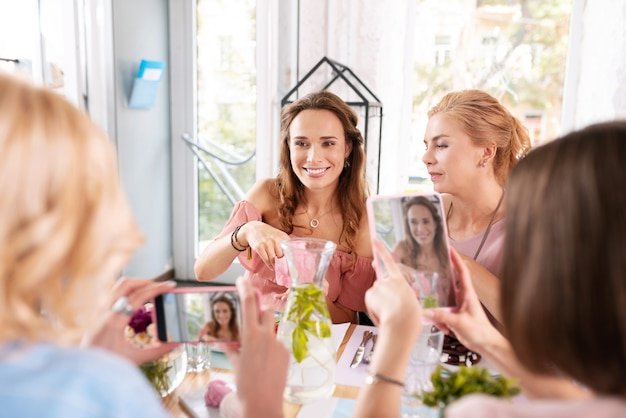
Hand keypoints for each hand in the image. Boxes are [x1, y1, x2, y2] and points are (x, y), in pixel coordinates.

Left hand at [86, 278, 178, 364]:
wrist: (83, 370)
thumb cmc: (106, 366)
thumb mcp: (134, 359)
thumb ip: (158, 351)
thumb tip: (177, 344)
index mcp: (114, 321)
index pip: (138, 295)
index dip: (157, 288)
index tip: (170, 286)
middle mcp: (104, 311)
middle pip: (127, 283)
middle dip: (147, 282)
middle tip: (162, 287)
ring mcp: (99, 310)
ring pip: (118, 285)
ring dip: (136, 284)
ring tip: (150, 290)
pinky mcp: (96, 312)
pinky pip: (113, 293)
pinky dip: (127, 291)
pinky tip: (136, 299)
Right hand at [226, 278, 287, 417]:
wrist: (262, 405)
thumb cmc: (245, 386)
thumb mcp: (235, 364)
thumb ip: (233, 348)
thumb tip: (227, 340)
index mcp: (251, 335)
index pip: (249, 303)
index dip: (245, 288)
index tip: (242, 279)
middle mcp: (267, 336)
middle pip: (265, 309)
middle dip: (259, 309)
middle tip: (251, 315)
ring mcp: (279, 344)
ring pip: (271, 328)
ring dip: (263, 332)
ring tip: (256, 349)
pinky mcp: (287, 353)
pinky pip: (278, 343)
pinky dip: (270, 348)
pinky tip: (265, 362)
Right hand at [240, 221, 289, 269]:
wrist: (254, 228)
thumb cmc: (269, 235)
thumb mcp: (279, 236)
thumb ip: (286, 245)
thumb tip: (292, 259)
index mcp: (283, 236)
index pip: (290, 250)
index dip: (291, 259)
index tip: (292, 266)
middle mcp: (275, 239)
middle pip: (281, 256)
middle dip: (282, 263)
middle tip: (283, 268)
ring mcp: (267, 243)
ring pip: (273, 259)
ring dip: (275, 266)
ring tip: (277, 268)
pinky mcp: (259, 247)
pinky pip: (266, 259)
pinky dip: (269, 265)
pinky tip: (271, 267)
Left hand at [366, 240, 420, 331]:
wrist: (402, 320)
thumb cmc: (410, 316)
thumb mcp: (411, 302)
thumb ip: (400, 296)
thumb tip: (389, 300)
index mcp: (401, 281)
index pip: (389, 261)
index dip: (381, 250)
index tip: (374, 240)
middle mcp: (388, 280)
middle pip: (381, 286)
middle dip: (382, 294)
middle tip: (389, 307)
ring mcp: (378, 286)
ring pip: (376, 295)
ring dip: (379, 303)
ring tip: (388, 313)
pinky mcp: (370, 294)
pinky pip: (370, 302)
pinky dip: (374, 308)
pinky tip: (381, 313)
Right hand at [423, 248, 500, 351]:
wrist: (487, 346)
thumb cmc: (480, 331)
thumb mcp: (460, 323)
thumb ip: (442, 316)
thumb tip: (424, 312)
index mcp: (467, 294)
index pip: (462, 272)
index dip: (456, 259)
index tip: (449, 248)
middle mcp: (462, 297)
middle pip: (449, 282)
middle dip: (440, 277)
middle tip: (428, 269)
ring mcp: (458, 307)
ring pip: (442, 300)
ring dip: (436, 306)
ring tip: (429, 308)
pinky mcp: (454, 317)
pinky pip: (441, 314)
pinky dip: (439, 320)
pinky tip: (443, 329)